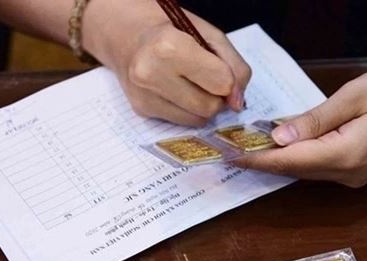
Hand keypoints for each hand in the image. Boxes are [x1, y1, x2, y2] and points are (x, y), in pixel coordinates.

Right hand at [84, 0, 250, 125]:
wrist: (129, 35)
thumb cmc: (174, 31)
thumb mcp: (210, 36)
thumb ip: (235, 67)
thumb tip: (237, 103)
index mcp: (170, 47)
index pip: (221, 83)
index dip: (228, 79)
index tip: (219, 69)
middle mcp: (151, 73)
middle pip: (210, 107)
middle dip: (217, 96)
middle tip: (207, 78)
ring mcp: (144, 95)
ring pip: (198, 119)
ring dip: (204, 106)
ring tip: (192, 83)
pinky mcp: (142, 110)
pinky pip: (182, 123)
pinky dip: (188, 110)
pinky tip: (177, 91)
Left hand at [237, 61, 366, 186]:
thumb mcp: (356, 96)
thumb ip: (315, 120)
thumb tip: (278, 137)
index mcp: (345, 156)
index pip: (288, 161)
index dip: (255, 158)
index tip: (225, 154)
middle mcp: (348, 175)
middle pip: (294, 170)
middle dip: (262, 159)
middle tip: (229, 145)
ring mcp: (356, 177)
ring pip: (307, 170)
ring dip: (279, 158)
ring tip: (249, 143)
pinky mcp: (361, 171)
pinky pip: (321, 167)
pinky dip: (300, 156)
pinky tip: (286, 143)